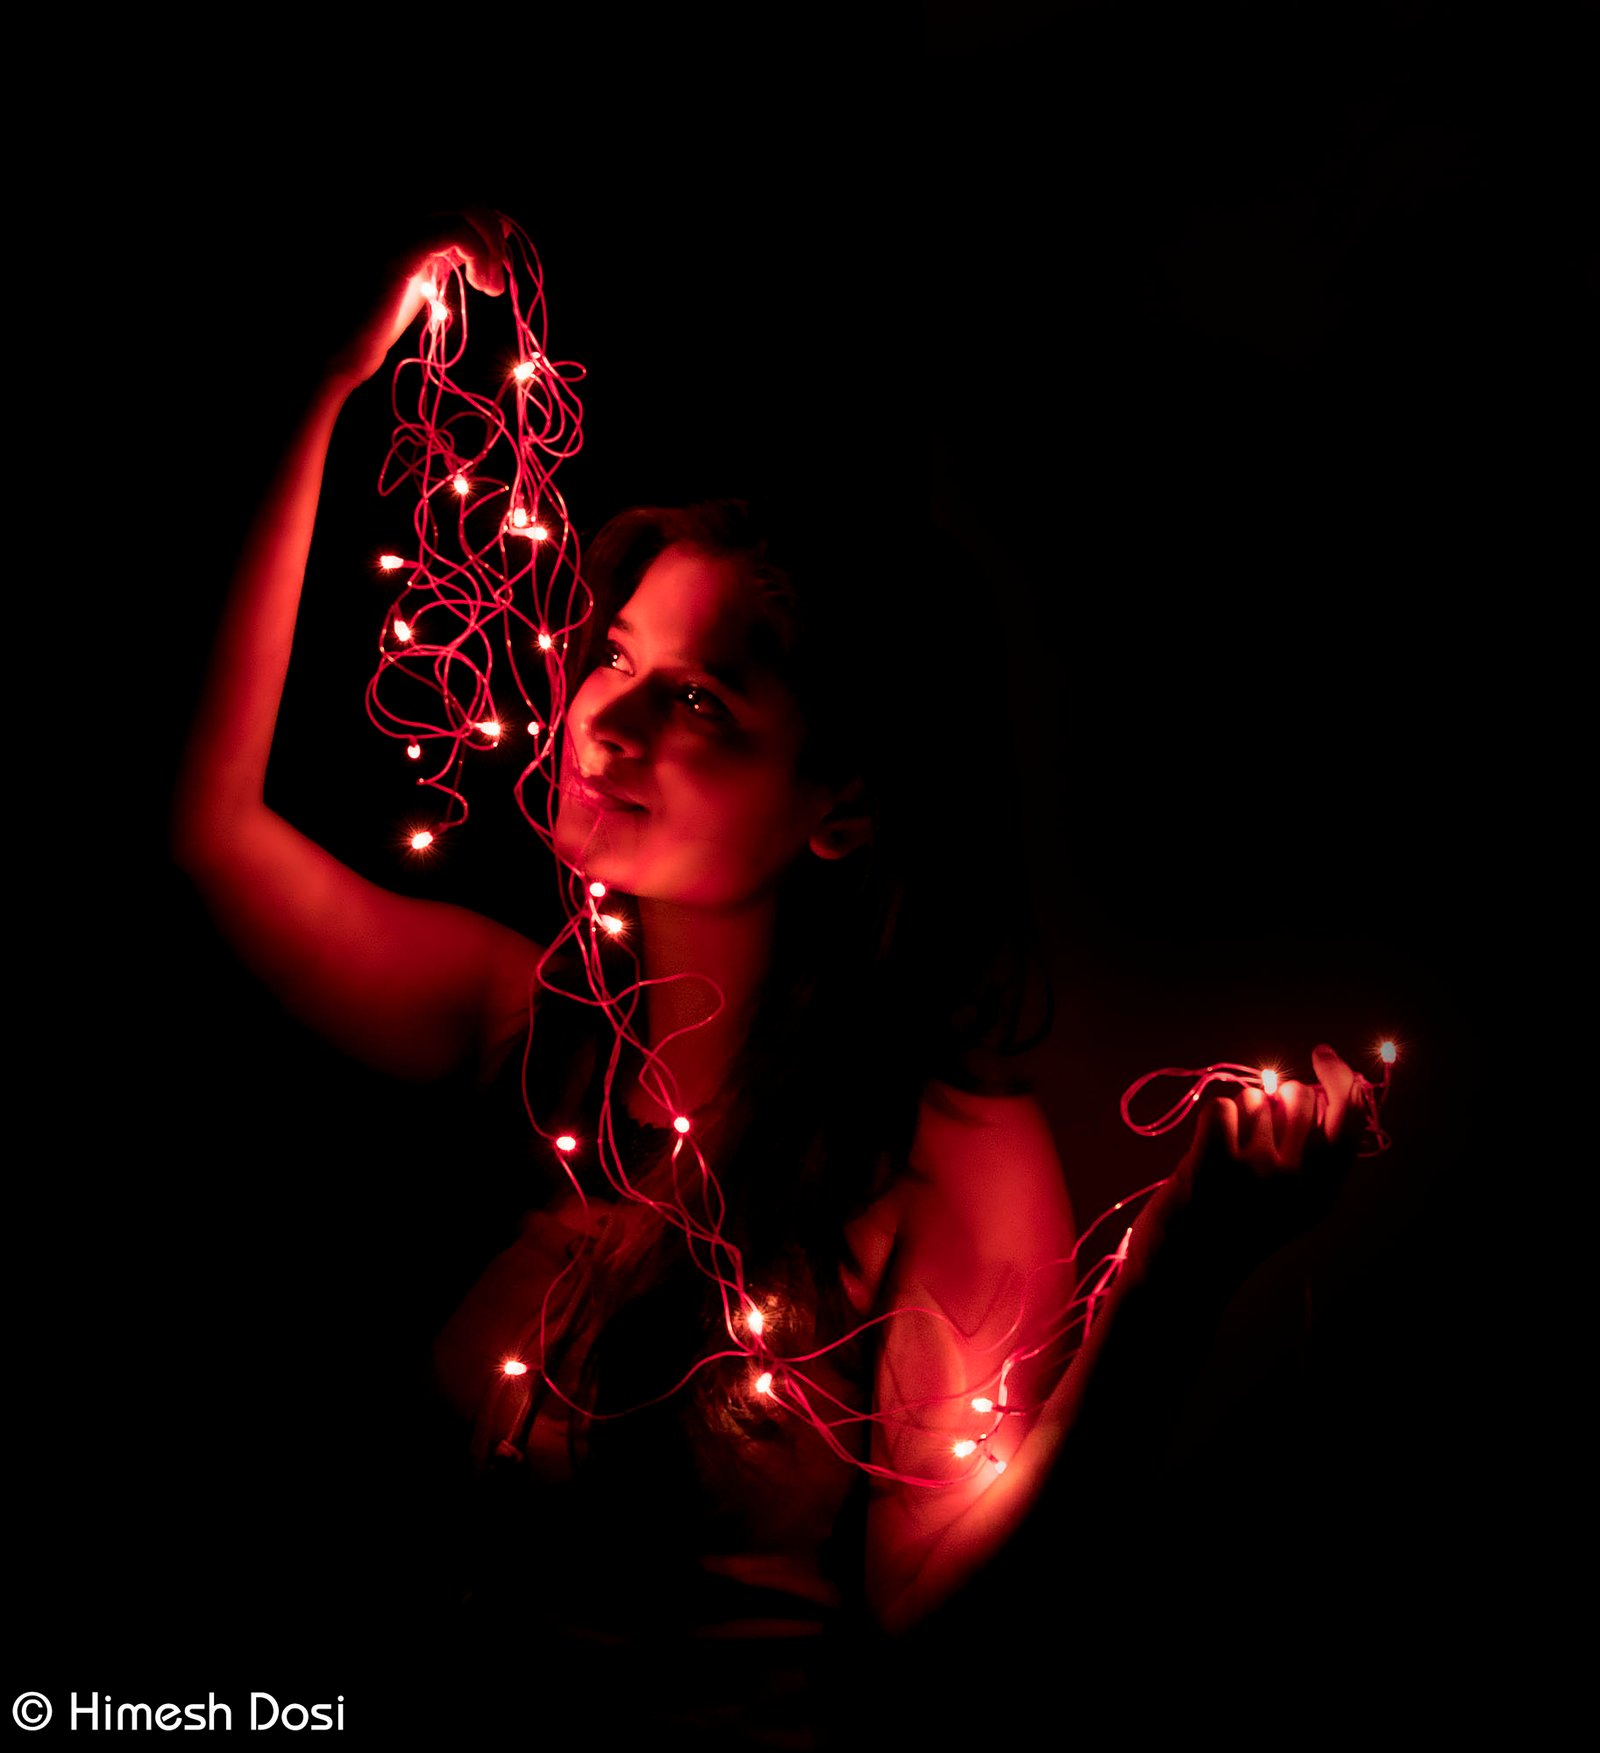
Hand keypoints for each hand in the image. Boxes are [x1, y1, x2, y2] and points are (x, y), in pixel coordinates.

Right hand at [325, 208, 507, 394]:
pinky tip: (478, 285)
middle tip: (498, 274)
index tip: (498, 256)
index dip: (487, 219)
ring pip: (467, 205)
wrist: (343, 344)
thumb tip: (494, 232)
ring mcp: (395, 223)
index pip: (460, 193)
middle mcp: (397, 207)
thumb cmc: (381, 314)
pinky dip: (479, 256)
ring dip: (490, 244)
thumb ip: (452, 249)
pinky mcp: (400, 249)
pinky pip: (457, 233)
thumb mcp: (426, 273)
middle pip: (467, 193)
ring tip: (490, 286)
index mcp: (403, 210)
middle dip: (493, 231)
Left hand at [1157, 1045, 1368, 1274]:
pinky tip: (1207, 1154)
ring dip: (1241, 1113)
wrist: (1185, 1275)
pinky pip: (1222, 1106)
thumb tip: (1311, 1088)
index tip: (1324, 1056)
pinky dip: (1213, 1122)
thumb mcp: (1291, 1206)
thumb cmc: (1236, 1231)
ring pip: (1257, 1097)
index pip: (1351, 1119)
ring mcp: (1257, 1169)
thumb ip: (1312, 1156)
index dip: (1340, 1080)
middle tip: (1255, 1129)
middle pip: (1301, 1096)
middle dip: (1277, 1097)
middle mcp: (1298, 1180)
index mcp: (1323, 1193)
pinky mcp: (1215, 1160)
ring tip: (1228, 1155)